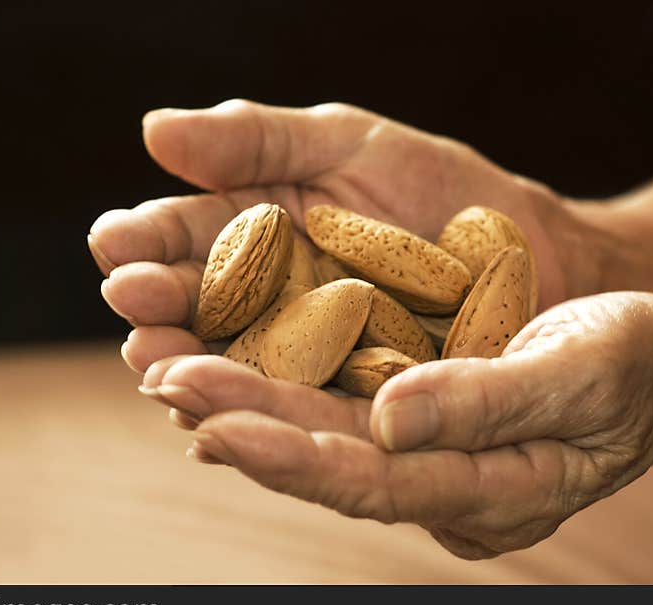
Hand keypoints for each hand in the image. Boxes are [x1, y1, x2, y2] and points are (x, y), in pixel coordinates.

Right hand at [88, 99, 601, 372]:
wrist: (538, 256)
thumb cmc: (442, 188)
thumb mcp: (348, 144)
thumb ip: (255, 140)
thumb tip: (152, 129)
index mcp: (256, 230)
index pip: (186, 234)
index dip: (146, 239)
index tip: (114, 244)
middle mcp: (266, 299)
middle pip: (198, 307)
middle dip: (160, 309)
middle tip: (133, 308)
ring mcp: (301, 355)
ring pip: (234, 367)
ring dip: (195, 371)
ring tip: (162, 370)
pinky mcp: (342, 402)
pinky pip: (294, 412)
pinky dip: (259, 420)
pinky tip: (219, 427)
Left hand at [140, 293, 652, 558]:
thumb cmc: (639, 364)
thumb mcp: (585, 375)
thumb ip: (489, 403)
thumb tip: (392, 417)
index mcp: (488, 490)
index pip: (372, 481)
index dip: (289, 456)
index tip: (210, 425)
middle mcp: (442, 480)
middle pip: (326, 457)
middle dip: (241, 422)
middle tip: (162, 379)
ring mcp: (427, 449)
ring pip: (321, 428)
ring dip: (244, 400)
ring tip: (169, 366)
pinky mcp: (418, 412)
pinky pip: (338, 400)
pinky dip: (281, 382)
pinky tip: (226, 364)